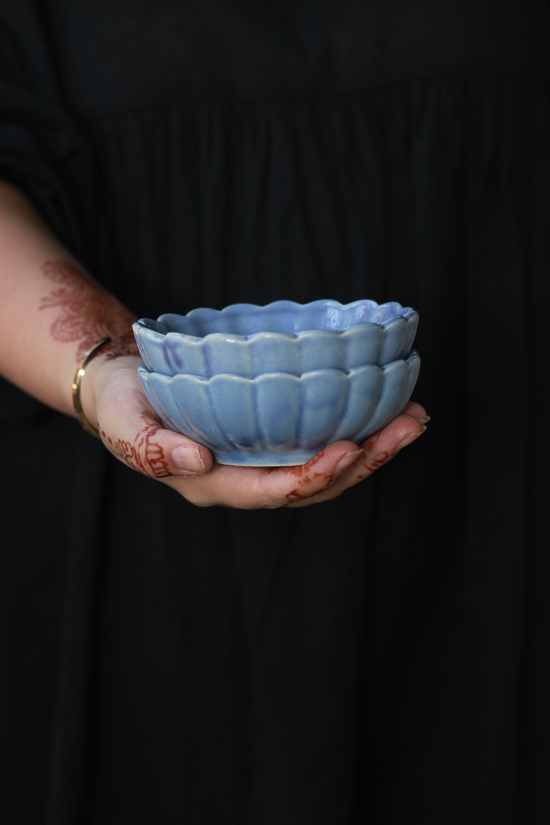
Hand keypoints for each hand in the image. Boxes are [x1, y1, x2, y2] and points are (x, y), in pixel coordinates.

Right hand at [85, 355, 427, 508]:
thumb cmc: (121, 403)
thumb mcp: (122, 423)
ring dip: (371, 444)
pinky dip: (352, 424)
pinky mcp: (269, 433)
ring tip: (412, 416)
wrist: (124, 386)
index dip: (314, 476)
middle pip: (314, 483)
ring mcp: (260, 457)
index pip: (274, 491)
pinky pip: (316, 437)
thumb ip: (151, 447)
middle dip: (364, 460)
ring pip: (324, 463)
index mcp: (213, 483)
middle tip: (407, 427)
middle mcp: (245, 477)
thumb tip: (197, 464)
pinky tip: (381, 404)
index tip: (350, 448)